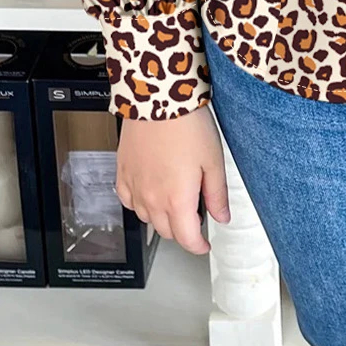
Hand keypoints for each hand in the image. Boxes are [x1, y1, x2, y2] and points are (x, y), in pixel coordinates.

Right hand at [116, 104, 229, 254]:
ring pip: (147, 218)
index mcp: (177, 200)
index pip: (187, 239)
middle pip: (167, 231)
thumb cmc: (187, 125)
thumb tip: (222, 217)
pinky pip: (129, 201)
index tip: (204, 244)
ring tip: (175, 202)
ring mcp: (135, 187)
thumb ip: (217, 194)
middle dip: (182, 230)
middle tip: (195, 217)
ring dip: (162, 217)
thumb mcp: (213, 160)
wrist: (157, 99)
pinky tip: (150, 192)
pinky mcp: (123, 173)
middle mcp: (152, 199)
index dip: (198, 246)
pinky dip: (140, 203)